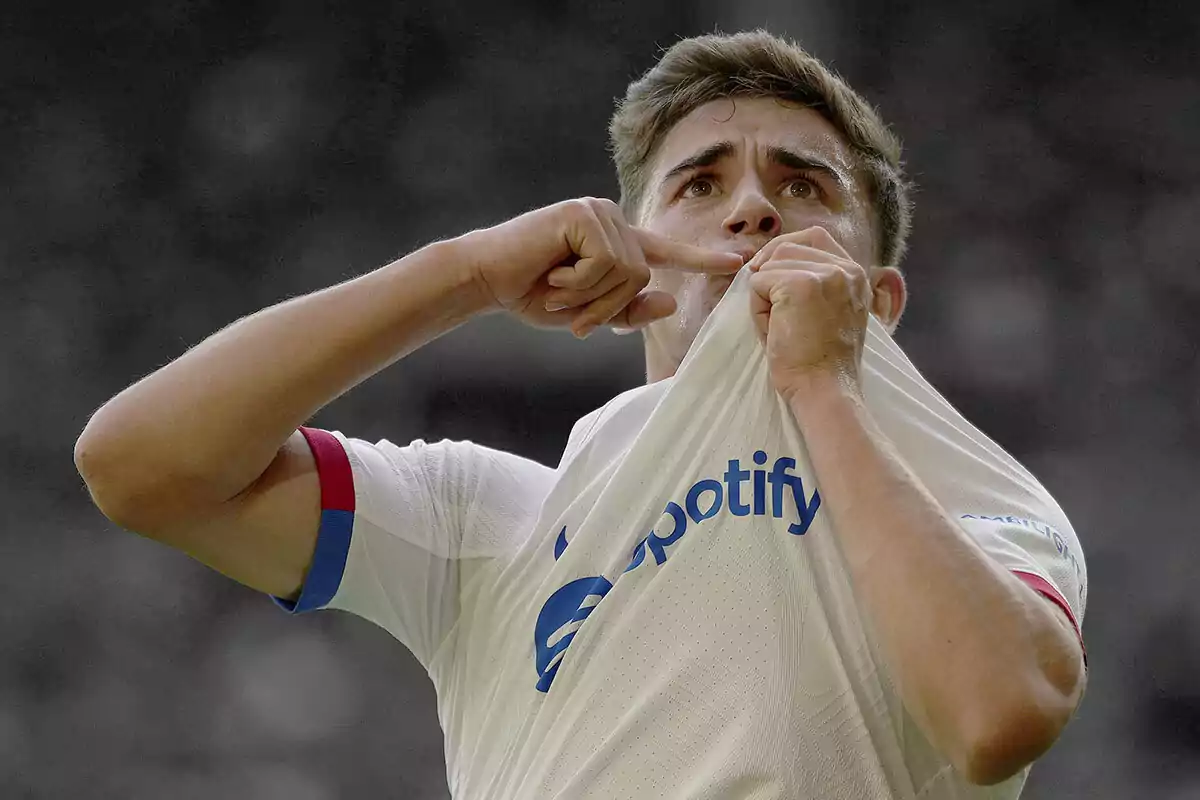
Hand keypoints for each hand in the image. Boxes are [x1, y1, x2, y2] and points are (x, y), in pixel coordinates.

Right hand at [462, 198, 743, 336]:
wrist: (487, 280)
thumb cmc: (534, 295)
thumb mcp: (588, 313)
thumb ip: (628, 310)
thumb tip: (671, 300)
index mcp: (619, 243)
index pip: (668, 253)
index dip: (704, 260)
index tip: (741, 264)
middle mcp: (614, 221)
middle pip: (643, 276)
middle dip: (605, 305)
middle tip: (567, 309)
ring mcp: (599, 213)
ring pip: (627, 272)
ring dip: (588, 295)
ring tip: (555, 290)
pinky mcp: (583, 213)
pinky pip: (605, 263)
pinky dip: (578, 281)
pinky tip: (551, 274)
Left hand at [746, 227, 873, 399]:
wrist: (825, 390)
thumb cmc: (821, 362)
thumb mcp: (829, 313)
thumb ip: (815, 283)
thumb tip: (768, 262)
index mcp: (856, 274)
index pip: (814, 237)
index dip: (785, 254)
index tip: (774, 282)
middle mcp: (846, 268)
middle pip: (787, 246)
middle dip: (771, 276)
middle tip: (778, 316)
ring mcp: (825, 274)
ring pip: (771, 264)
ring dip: (764, 295)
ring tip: (779, 327)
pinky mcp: (800, 285)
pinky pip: (758, 282)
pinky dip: (757, 308)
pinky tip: (774, 332)